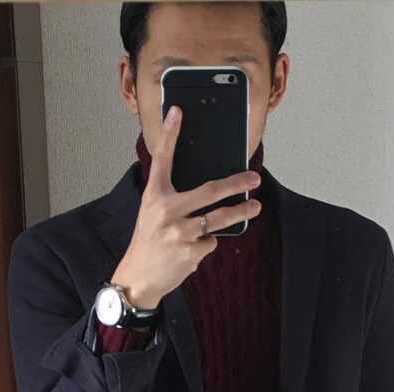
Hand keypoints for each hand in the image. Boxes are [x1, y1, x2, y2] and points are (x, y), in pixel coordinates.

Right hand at [110, 106, 261, 309]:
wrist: (139, 276)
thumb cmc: (148, 242)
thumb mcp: (152, 213)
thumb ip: (172, 199)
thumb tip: (207, 191)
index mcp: (154, 196)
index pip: (162, 159)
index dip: (170, 134)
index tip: (178, 112)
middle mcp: (166, 211)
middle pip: (209, 191)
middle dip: (236, 184)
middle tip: (253, 178)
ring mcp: (180, 232)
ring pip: (218, 219)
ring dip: (240, 213)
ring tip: (254, 208)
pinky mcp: (190, 252)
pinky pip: (210, 242)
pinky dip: (206, 244)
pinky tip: (191, 250)